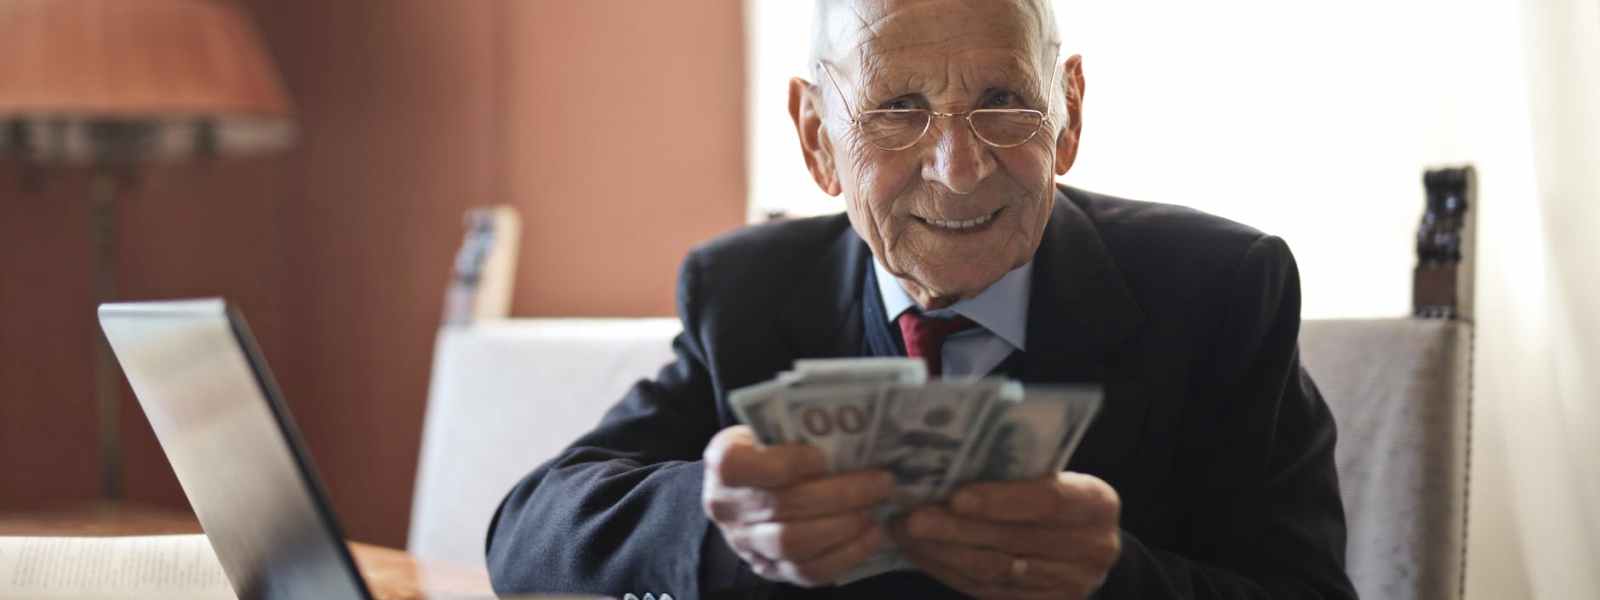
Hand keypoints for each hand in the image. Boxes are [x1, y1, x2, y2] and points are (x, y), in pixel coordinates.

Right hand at [701, 425, 893, 586]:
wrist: (746, 491)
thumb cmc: (768, 450)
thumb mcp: (769, 429)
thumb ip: (796, 428)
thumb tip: (851, 423)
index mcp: (723, 463)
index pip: (741, 466)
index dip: (785, 463)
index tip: (824, 457)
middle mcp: (726, 507)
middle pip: (782, 506)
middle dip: (839, 494)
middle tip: (881, 482)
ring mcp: (746, 544)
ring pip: (794, 543)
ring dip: (844, 526)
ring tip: (876, 508)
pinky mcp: (770, 569)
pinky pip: (808, 571)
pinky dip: (845, 555)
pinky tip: (871, 535)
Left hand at [888, 472, 1120, 598]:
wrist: (1086, 541)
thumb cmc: (1057, 491)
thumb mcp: (1055, 473)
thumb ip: (1019, 470)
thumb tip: (949, 461)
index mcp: (1096, 503)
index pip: (1047, 500)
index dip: (1000, 500)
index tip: (956, 497)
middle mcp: (1092, 548)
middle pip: (1014, 541)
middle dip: (957, 530)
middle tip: (913, 518)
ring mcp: (1070, 584)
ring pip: (995, 571)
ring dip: (944, 553)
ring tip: (907, 534)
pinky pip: (988, 592)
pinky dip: (949, 571)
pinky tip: (923, 554)